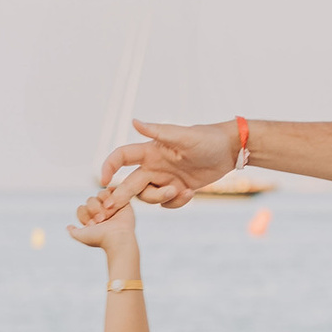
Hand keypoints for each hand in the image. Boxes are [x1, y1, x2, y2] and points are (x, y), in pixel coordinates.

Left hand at [68, 175, 145, 254]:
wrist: (117, 237)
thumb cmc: (101, 238)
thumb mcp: (82, 236)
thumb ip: (74, 231)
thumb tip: (69, 227)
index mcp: (93, 220)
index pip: (82, 209)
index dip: (84, 214)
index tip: (91, 224)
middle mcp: (102, 212)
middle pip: (90, 200)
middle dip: (94, 209)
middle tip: (100, 220)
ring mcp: (112, 207)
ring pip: (100, 194)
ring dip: (102, 204)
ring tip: (108, 214)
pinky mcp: (122, 202)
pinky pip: (113, 190)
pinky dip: (111, 195)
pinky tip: (112, 205)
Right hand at [115, 116, 236, 205]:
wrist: (229, 150)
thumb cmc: (207, 139)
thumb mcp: (183, 136)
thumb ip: (158, 132)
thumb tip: (134, 121)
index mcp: (151, 151)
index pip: (122, 157)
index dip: (108, 167)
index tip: (102, 181)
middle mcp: (154, 166)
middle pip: (129, 183)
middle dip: (120, 195)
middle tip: (112, 209)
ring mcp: (166, 179)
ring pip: (148, 196)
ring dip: (159, 198)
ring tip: (180, 191)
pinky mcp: (178, 189)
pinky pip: (166, 203)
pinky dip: (175, 203)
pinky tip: (190, 194)